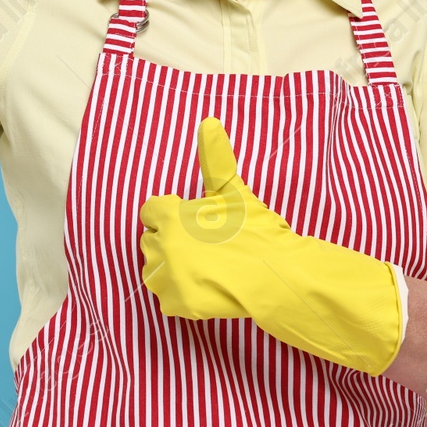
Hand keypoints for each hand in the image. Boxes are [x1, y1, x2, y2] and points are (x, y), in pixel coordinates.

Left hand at [138, 116, 405, 375]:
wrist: (276, 275)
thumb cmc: (255, 230)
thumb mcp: (233, 191)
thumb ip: (215, 158)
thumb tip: (209, 122)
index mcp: (170, 216)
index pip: (150, 211)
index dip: (170, 215)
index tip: (193, 223)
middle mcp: (162, 246)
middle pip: (151, 241)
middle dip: (170, 242)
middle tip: (203, 248)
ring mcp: (167, 278)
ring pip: (153, 271)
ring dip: (171, 270)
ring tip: (202, 267)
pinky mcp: (176, 303)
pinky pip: (166, 298)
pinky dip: (181, 296)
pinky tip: (204, 287)